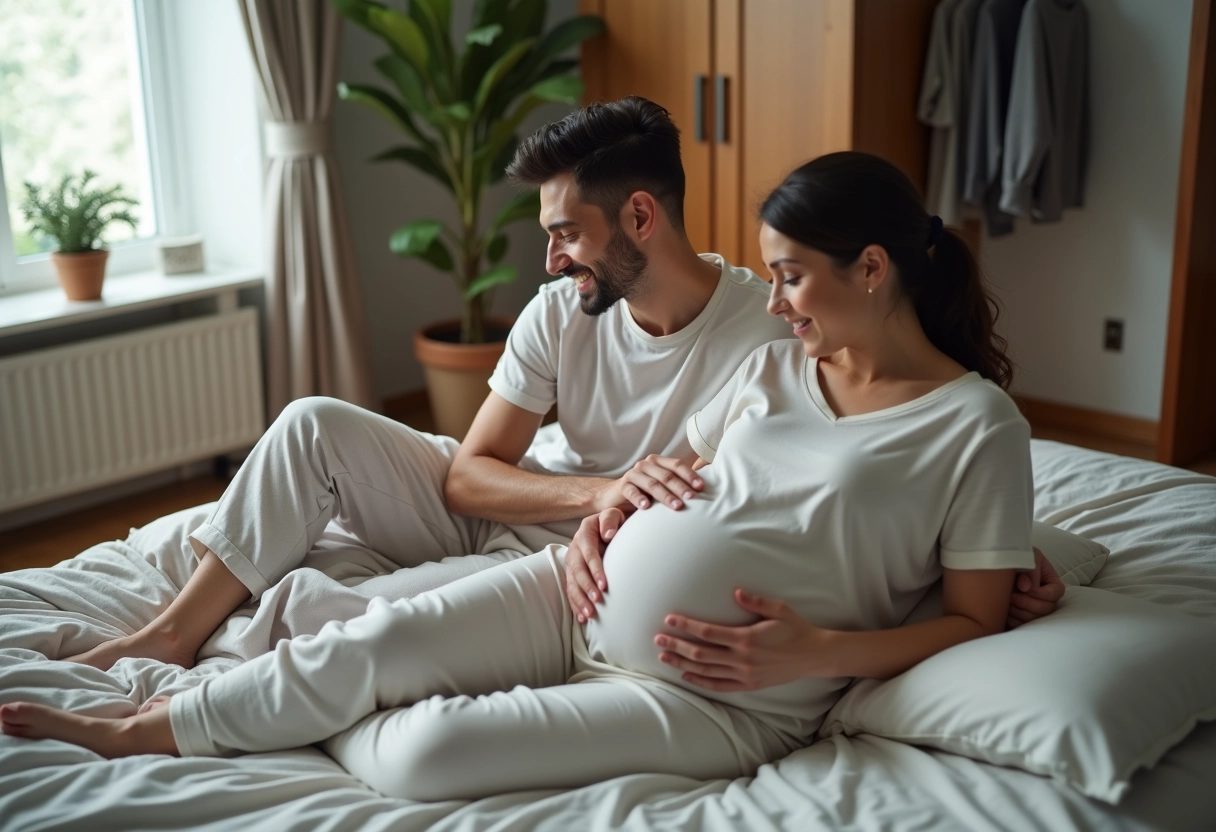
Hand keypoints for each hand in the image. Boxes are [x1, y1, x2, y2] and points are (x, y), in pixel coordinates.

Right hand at [566, 508, 624, 622]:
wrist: (608, 526)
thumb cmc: (614, 522)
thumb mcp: (613, 515)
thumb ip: (610, 520)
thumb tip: (607, 534)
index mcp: (585, 532)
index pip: (588, 553)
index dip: (595, 569)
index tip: (604, 585)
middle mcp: (575, 547)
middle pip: (578, 571)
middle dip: (586, 588)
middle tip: (597, 602)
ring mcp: (573, 561)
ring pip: (572, 583)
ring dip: (580, 600)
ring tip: (589, 614)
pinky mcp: (573, 572)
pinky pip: (571, 590)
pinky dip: (576, 604)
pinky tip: (582, 617)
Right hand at [595, 454, 703, 512]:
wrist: (616, 498)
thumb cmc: (645, 493)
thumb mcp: (662, 487)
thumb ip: (677, 485)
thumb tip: (704, 490)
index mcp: (659, 462)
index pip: (677, 465)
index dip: (690, 475)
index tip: (701, 487)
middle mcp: (646, 465)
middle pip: (667, 475)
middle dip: (681, 487)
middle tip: (692, 498)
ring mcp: (634, 474)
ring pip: (652, 484)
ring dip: (665, 495)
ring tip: (676, 506)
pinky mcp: (623, 485)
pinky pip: (632, 491)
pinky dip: (639, 499)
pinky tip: (646, 507)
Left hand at [655, 590, 830, 692]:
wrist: (813, 655)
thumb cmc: (795, 628)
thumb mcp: (779, 609)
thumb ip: (756, 601)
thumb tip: (736, 592)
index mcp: (746, 639)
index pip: (708, 633)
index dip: (686, 626)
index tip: (670, 620)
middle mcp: (742, 659)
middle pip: (701, 653)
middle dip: (677, 645)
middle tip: (658, 639)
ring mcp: (744, 674)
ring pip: (705, 671)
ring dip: (683, 663)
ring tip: (664, 656)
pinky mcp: (748, 684)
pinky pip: (719, 686)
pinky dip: (700, 682)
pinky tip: (686, 675)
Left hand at [1006, 547, 1064, 628]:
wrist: (997, 568)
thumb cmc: (1016, 558)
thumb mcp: (1026, 555)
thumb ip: (1030, 569)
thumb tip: (1025, 587)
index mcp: (1051, 582)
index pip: (1056, 593)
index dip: (1040, 593)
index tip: (1023, 587)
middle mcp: (1047, 598)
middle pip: (1047, 609)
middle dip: (1027, 603)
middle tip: (1011, 595)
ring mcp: (1036, 610)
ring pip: (1035, 620)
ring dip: (1019, 611)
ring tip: (1006, 601)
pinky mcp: (1024, 618)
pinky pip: (1023, 626)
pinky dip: (1013, 620)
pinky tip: (1004, 611)